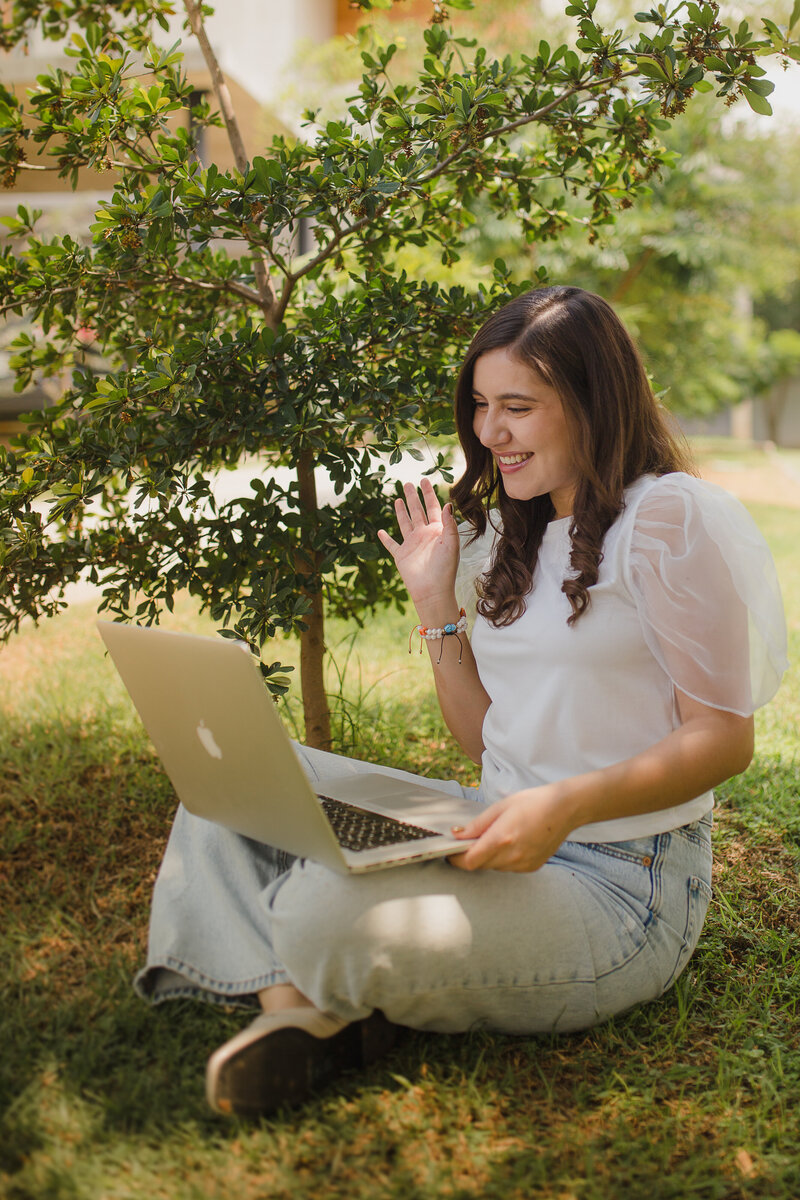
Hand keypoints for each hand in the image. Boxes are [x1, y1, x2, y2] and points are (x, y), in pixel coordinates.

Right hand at [377, 478, 460, 608]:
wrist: (432, 590)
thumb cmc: (445, 568)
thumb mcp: (451, 543)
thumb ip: (449, 524)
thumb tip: (448, 504)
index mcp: (437, 531)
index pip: (433, 507)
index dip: (428, 494)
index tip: (424, 480)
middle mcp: (424, 535)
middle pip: (417, 511)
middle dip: (413, 497)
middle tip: (408, 483)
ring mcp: (412, 545)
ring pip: (405, 523)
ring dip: (401, 512)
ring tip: (398, 499)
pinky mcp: (401, 555)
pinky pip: (391, 544)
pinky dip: (384, 538)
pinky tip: (379, 531)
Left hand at [448, 784, 574, 872]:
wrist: (564, 809)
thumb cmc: (532, 802)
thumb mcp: (500, 807)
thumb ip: (477, 824)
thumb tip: (457, 834)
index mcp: (501, 838)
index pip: (470, 861)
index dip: (456, 859)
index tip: (449, 852)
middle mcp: (512, 856)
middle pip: (480, 865)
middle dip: (471, 855)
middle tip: (470, 840)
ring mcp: (523, 864)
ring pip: (494, 867)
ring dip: (488, 857)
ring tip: (497, 836)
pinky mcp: (532, 867)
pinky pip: (509, 868)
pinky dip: (503, 859)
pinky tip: (512, 842)